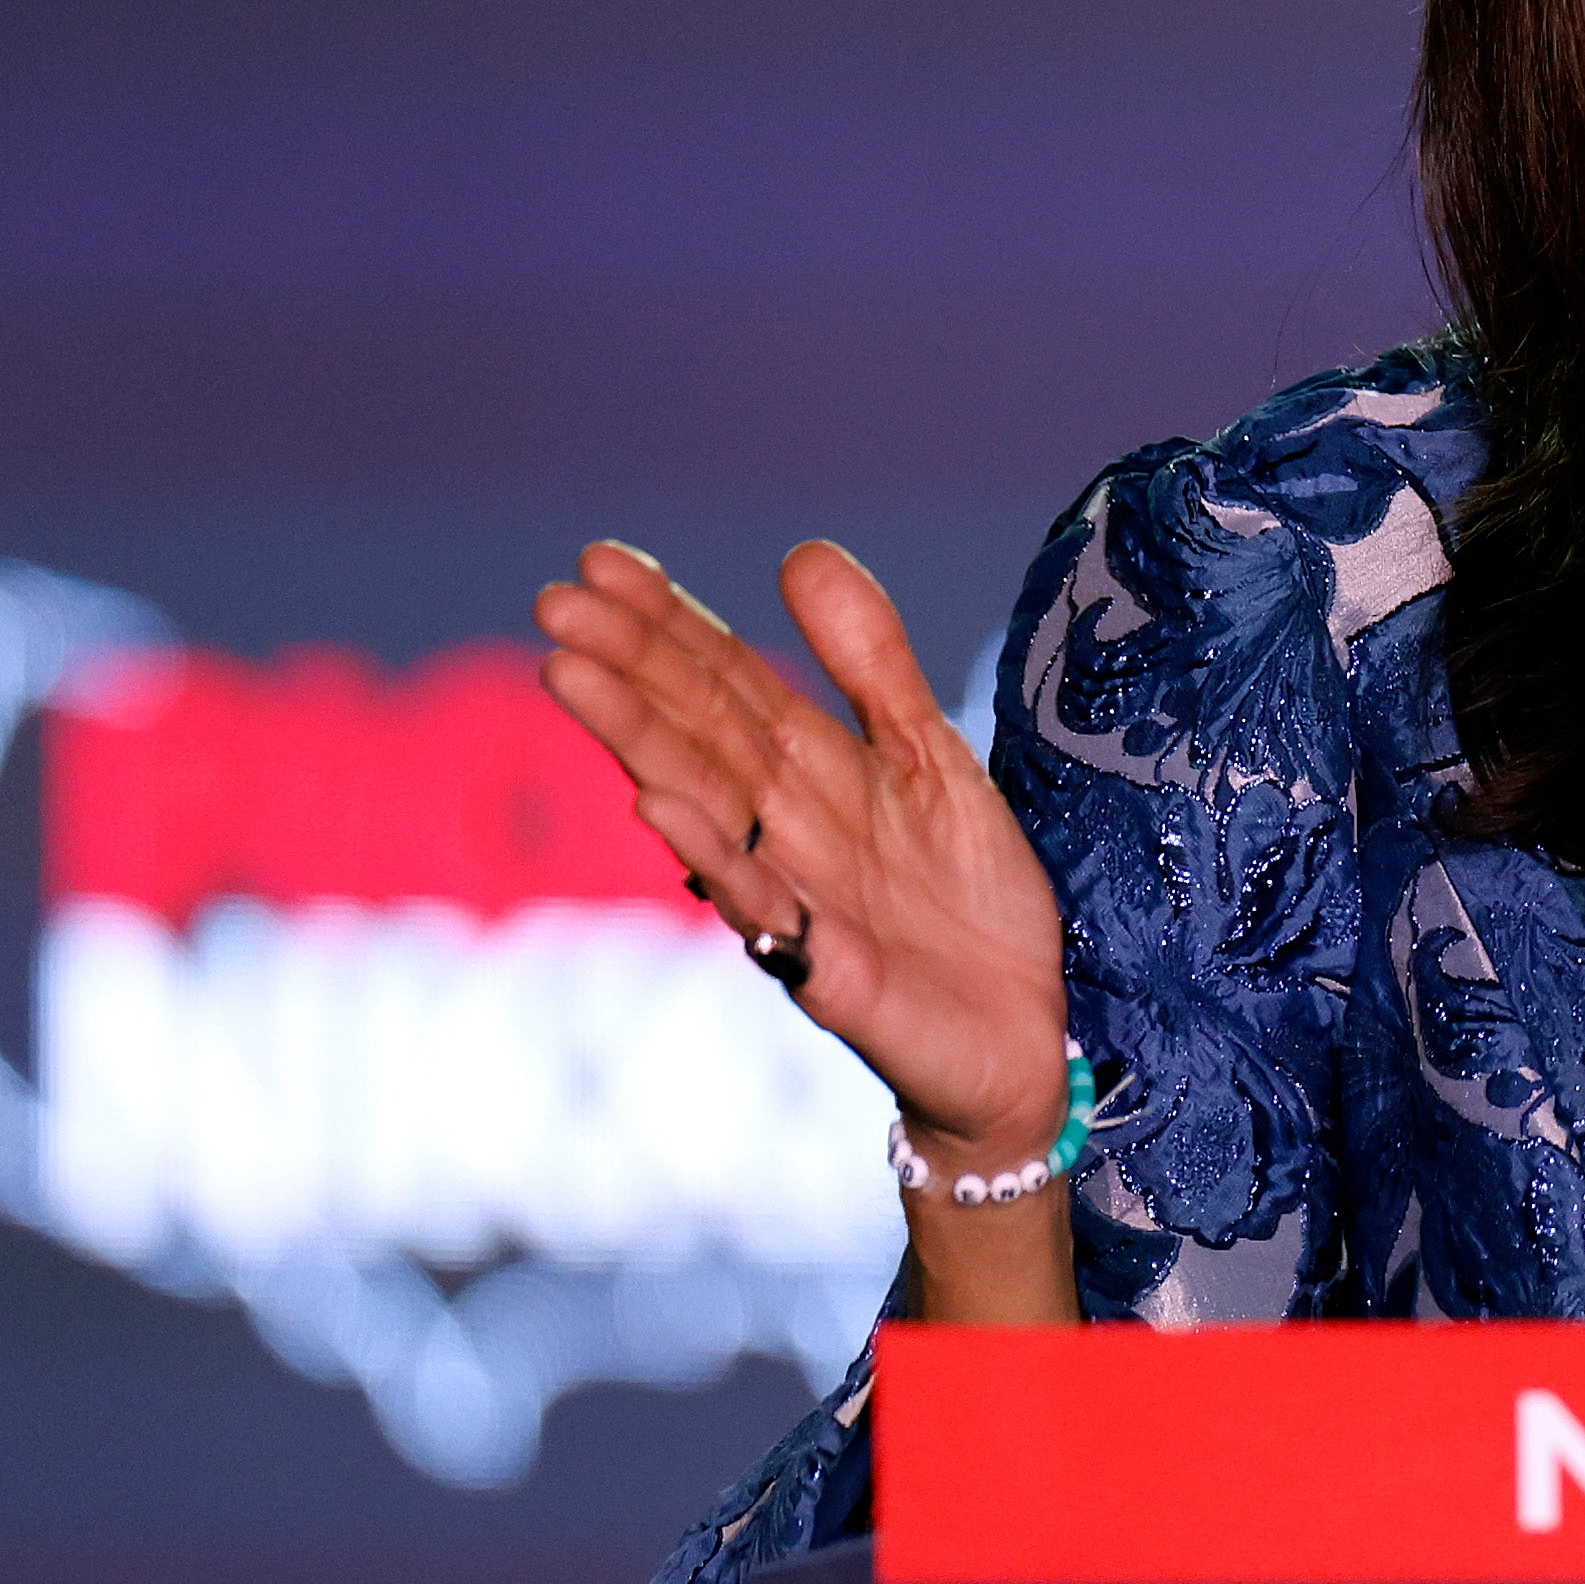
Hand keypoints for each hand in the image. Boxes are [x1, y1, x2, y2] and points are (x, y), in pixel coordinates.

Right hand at [533, 540, 1070, 1169]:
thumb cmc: (969, 899)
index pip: (725, 681)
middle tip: (551, 598)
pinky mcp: (833, 975)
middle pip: (698, 733)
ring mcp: (799, 900)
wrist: (1033, 1030)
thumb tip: (800, 553)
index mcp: (811, 774)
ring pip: (707, 808)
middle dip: (628, 666)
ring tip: (569, 674)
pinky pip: (764, 911)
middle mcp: (785, 831)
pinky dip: (714, 855)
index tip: (597, 559)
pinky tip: (661, 802)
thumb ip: (871, 666)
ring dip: (638, 740)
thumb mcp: (931, 758)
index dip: (666, 621)